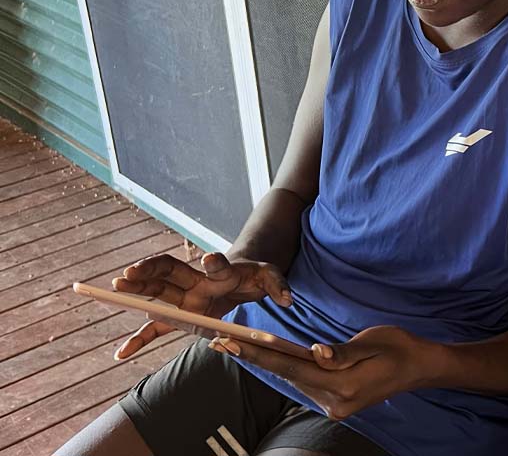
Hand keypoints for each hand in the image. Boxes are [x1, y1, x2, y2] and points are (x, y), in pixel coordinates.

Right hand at [112, 252, 291, 359]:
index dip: (214, 262)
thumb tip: (288, 299)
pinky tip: (121, 354)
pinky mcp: (180, 316)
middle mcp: (196, 281)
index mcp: (222, 272)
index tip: (209, 258)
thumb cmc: (253, 275)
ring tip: (114, 291)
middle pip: (169, 272)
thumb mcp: (270, 277)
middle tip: (129, 273)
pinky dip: (140, 340)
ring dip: (136, 291)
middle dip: (150, 271)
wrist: (238, 277)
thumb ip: (279, 285)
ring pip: (156, 292)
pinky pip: (156, 329)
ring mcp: (184, 298)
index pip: (217, 265)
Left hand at [208, 325, 437, 419]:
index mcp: (343, 384)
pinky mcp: (337, 405)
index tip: (231, 345)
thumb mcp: (372, 341)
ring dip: (270, 363)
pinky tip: (274, 357)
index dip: (259, 355)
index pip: (291, 367)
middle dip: (255, 357)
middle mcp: (335, 401)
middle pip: (288, 375)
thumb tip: (315, 352)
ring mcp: (335, 406)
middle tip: (222, 342)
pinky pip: (307, 384)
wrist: (419, 368)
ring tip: (240, 346)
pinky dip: (290, 370)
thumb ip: (342, 351)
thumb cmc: (398, 347)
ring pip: (296, 380)